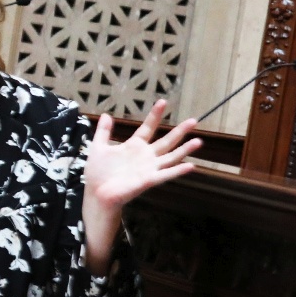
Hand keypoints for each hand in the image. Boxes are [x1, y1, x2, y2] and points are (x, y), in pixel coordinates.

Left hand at [84, 99, 200, 211]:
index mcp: (134, 146)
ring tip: (199, 141)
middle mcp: (145, 156)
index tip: (163, 102)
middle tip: (194, 120)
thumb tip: (106, 115)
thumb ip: (103, 132)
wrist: (97, 194)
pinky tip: (191, 166)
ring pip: (171, 157)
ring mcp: (148, 168)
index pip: (148, 128)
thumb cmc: (98, 173)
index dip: (155, 115)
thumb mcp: (98, 148)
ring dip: (185, 150)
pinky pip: (165, 175)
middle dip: (180, 131)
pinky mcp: (148, 180)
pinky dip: (177, 171)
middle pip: (166, 141)